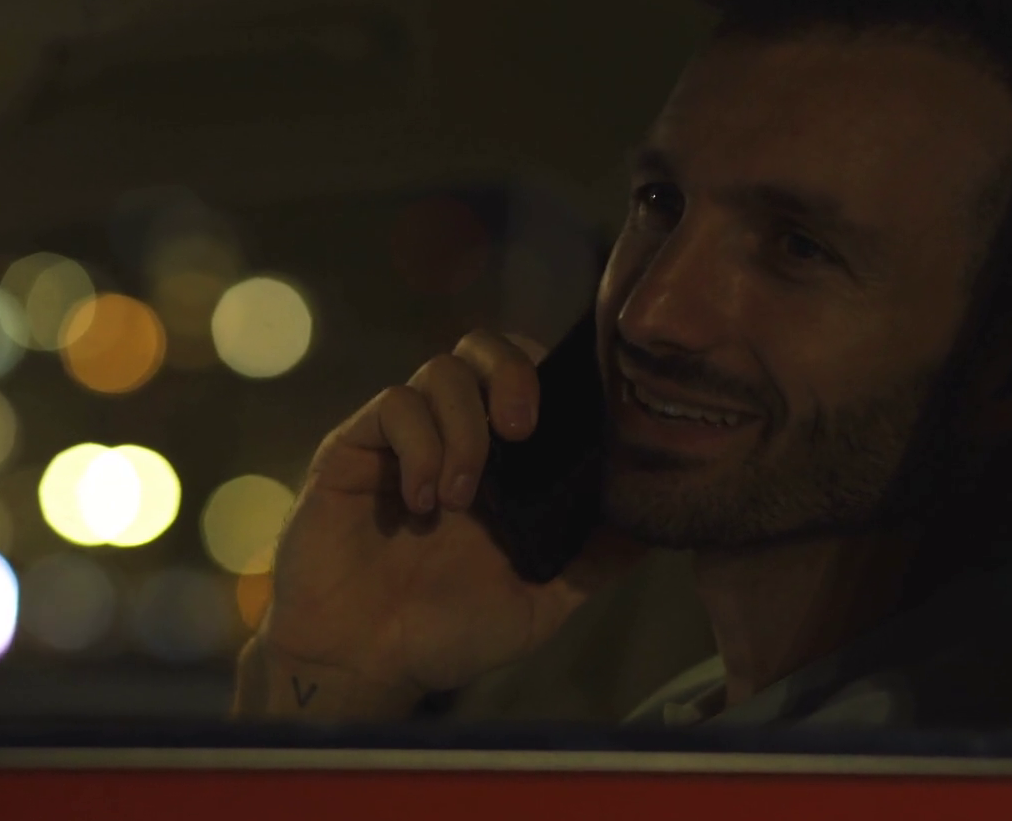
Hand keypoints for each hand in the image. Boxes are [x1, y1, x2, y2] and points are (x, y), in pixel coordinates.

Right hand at [234, 329, 644, 718]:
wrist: (362, 663)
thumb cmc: (446, 633)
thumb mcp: (539, 603)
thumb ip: (592, 560)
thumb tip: (658, 523)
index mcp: (499, 463)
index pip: (528, 378)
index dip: (551, 376)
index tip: (569, 419)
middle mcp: (450, 436)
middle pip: (482, 348)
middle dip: (511, 374)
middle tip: (520, 431)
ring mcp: (401, 439)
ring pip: (439, 371)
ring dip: (462, 430)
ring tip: (459, 500)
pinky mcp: (354, 447)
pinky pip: (392, 406)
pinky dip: (418, 446)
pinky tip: (423, 502)